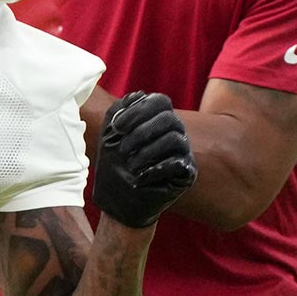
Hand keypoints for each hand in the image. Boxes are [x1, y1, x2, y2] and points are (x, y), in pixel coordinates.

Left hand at [92, 91, 195, 227]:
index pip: (159, 101)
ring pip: (176, 138)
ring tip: (130, 165)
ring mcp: (183, 152)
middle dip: (141, 132)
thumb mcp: (109, 136)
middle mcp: (174, 132)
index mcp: (157, 120)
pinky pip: (179, 163)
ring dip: (147, 152)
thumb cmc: (114, 166)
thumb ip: (118, 113)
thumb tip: (138, 95)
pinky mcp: (187, 173)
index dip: (138, 110)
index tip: (117, 127)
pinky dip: (155, 168)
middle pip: (169, 118)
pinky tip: (139, 177)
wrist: (118, 201)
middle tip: (123, 149)